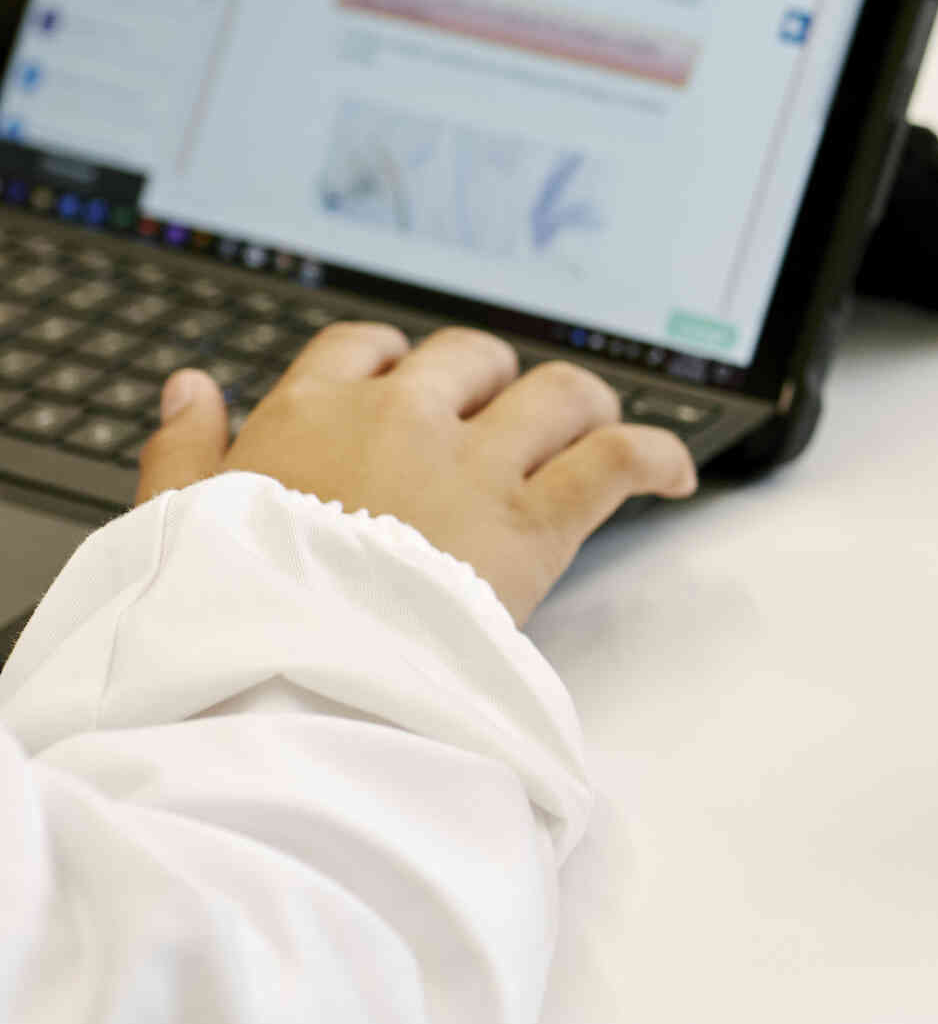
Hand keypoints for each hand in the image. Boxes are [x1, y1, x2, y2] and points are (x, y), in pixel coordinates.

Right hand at [134, 323, 698, 623]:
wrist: (287, 676)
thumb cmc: (230, 611)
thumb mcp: (176, 521)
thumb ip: (184, 448)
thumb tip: (191, 387)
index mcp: (310, 414)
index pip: (365, 348)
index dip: (397, 364)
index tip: (413, 393)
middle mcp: (400, 420)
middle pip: (472, 357)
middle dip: (494, 381)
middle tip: (507, 424)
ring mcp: (475, 466)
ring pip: (559, 393)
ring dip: (585, 405)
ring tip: (596, 431)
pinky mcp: (535, 522)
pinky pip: (618, 461)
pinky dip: (657, 456)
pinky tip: (674, 474)